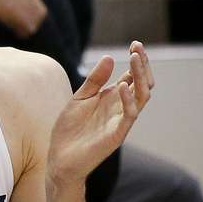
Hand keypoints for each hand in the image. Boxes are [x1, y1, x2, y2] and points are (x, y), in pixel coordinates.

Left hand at [47, 42, 153, 186]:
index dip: (137, 61)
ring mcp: (121, 121)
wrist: (60, 157)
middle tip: (138, 48)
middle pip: (141, 84)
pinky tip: (124, 86)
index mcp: (112, 99)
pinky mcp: (117, 134)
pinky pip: (129, 116)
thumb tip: (110, 57)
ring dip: (140, 78)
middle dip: (142, 66)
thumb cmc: (70, 129)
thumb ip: (94, 80)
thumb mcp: (80, 98)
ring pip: (141, 98)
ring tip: (136, 59)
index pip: (132, 77)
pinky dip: (128, 101)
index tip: (135, 44)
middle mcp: (121, 108)